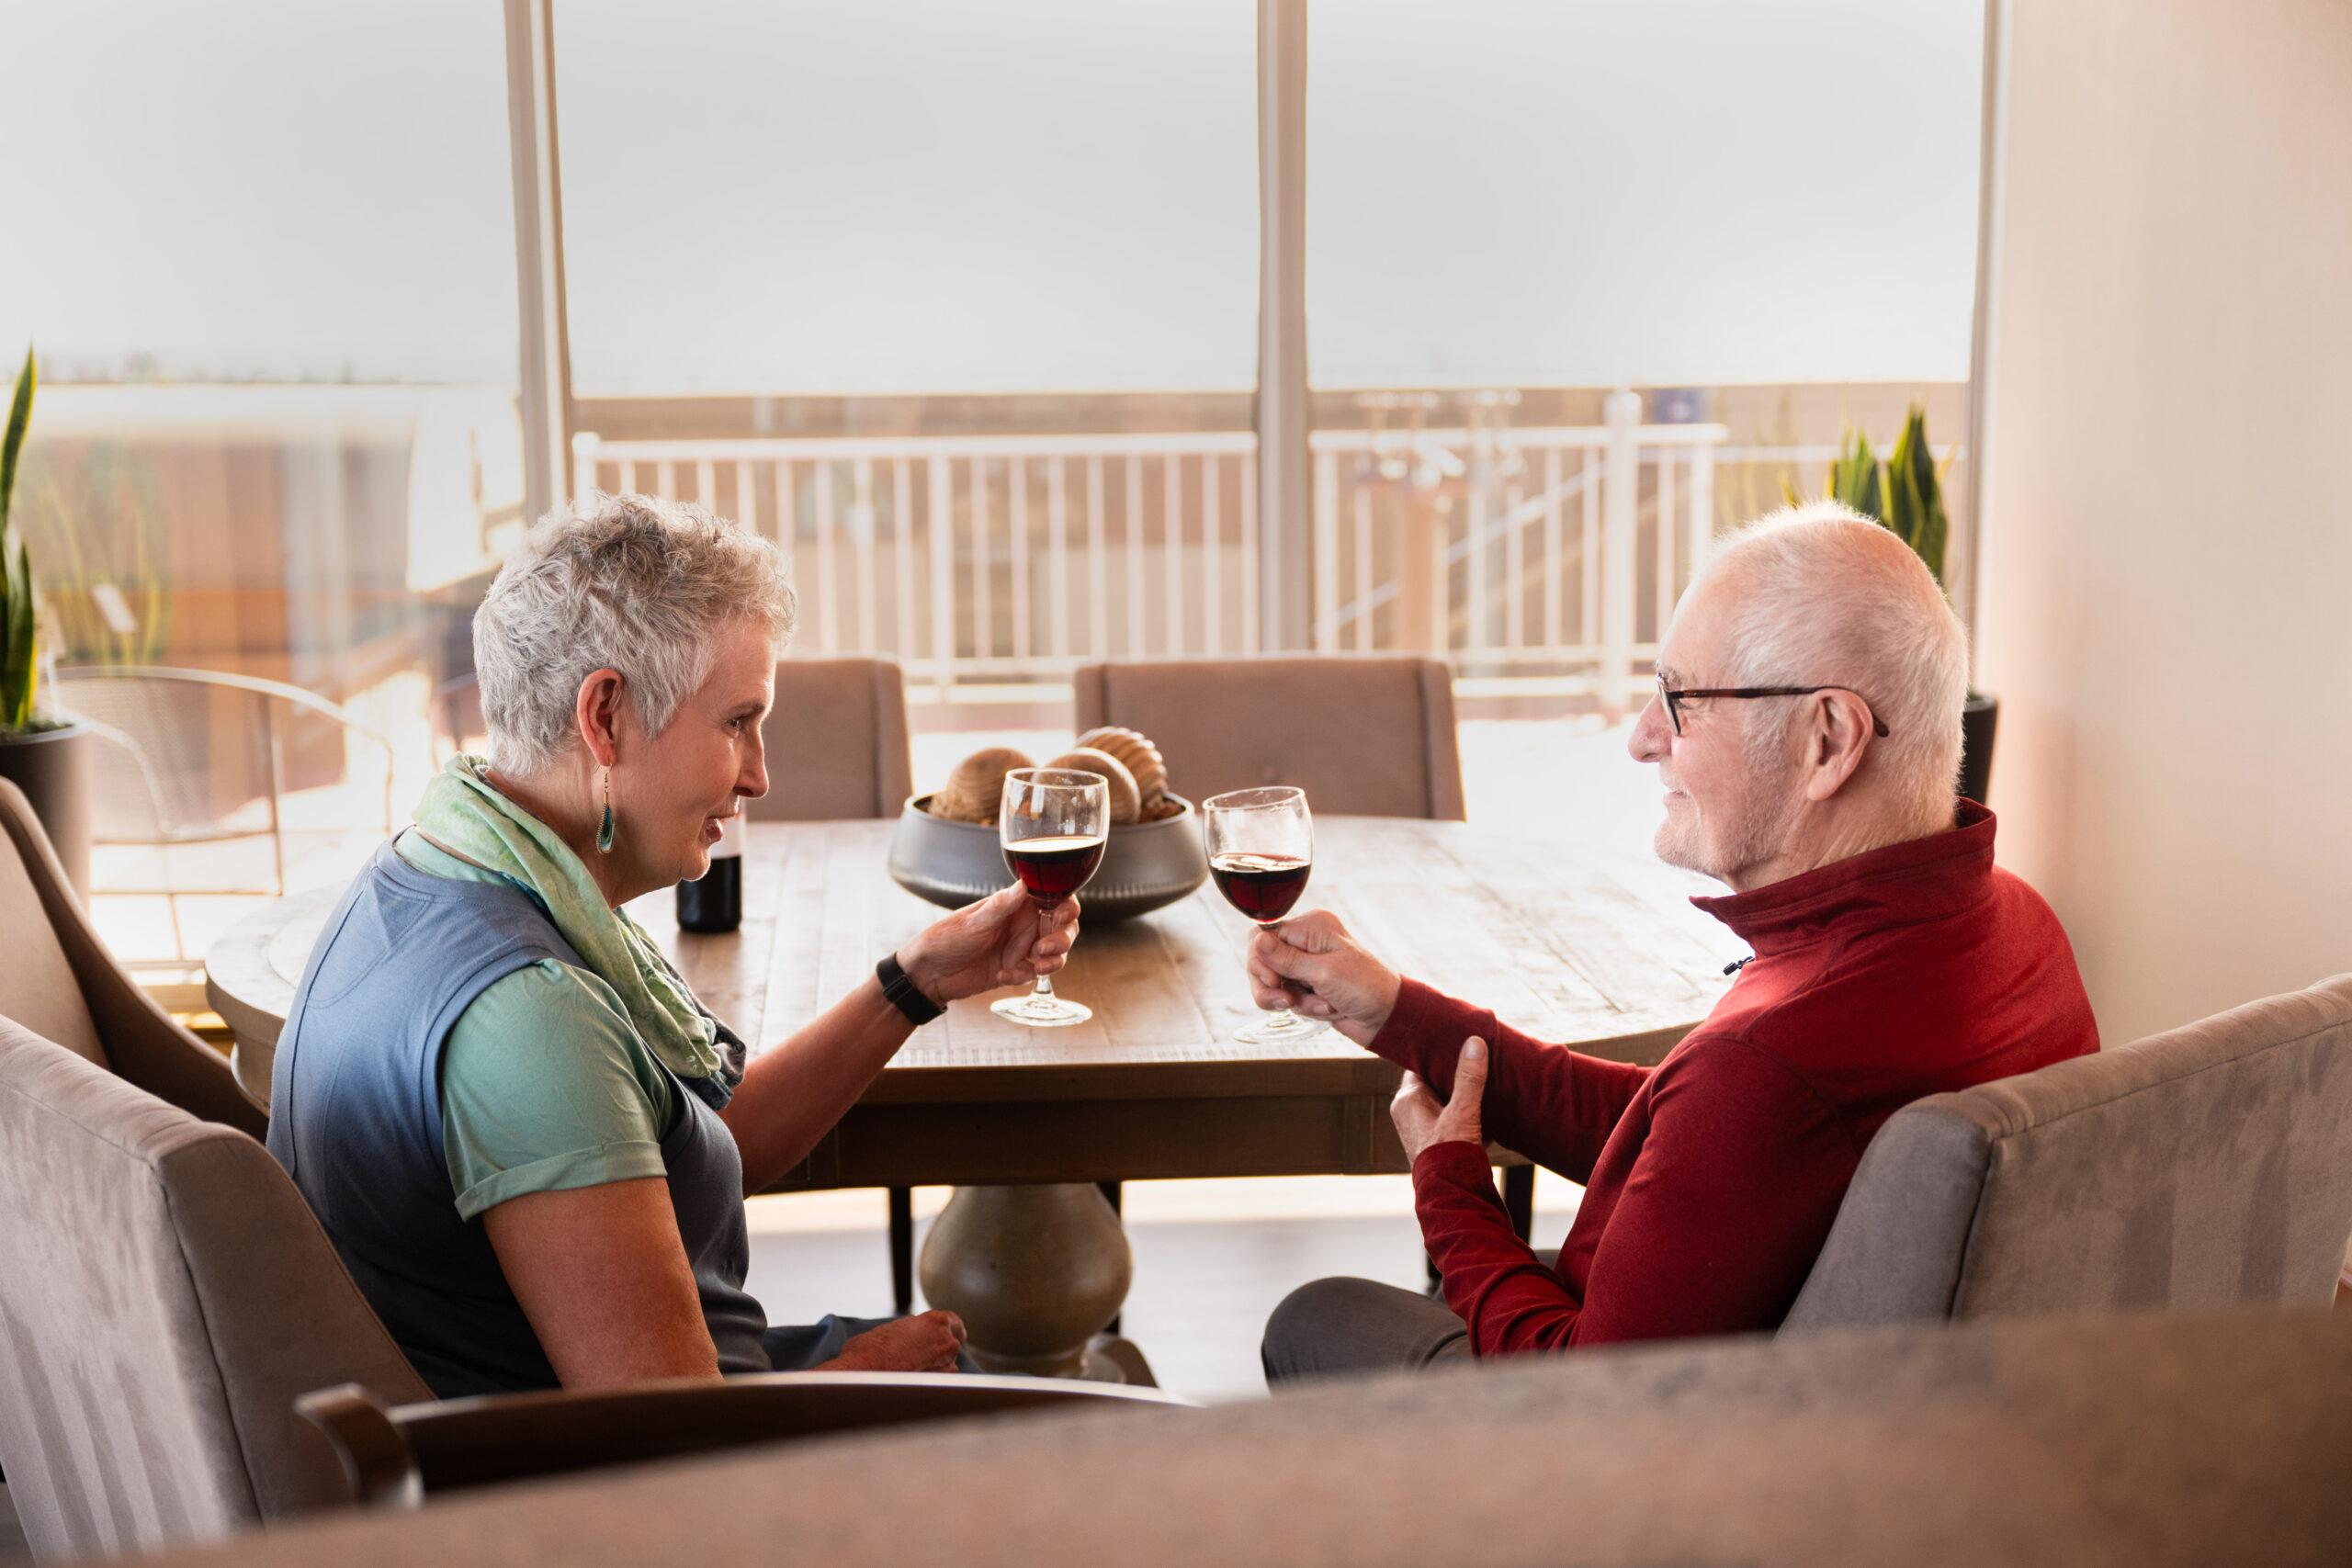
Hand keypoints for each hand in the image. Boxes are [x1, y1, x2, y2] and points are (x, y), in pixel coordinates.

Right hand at [819, 1310, 966, 1372]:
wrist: (865, 1375)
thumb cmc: (870, 1350)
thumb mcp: (892, 1328)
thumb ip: (909, 1330)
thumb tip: (910, 1336)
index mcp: (935, 1321)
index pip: (954, 1322)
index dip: (951, 1329)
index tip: (950, 1334)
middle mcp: (947, 1341)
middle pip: (952, 1344)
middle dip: (942, 1349)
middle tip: (926, 1355)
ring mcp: (947, 1364)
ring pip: (948, 1364)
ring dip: (937, 1367)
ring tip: (915, 1371)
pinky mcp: (941, 1385)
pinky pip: (941, 1382)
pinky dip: (932, 1382)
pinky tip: (916, 1383)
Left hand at [899, 883, 1079, 1003]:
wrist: (928, 974)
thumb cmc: (946, 938)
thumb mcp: (973, 922)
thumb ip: (1001, 906)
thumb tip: (1024, 884)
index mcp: (1016, 905)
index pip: (1054, 899)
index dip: (1066, 906)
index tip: (1061, 916)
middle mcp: (1023, 925)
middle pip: (1063, 927)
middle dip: (1062, 938)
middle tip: (1044, 948)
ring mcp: (1021, 948)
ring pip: (1055, 953)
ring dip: (1053, 961)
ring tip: (1036, 966)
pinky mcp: (1016, 970)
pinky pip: (1034, 975)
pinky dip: (1023, 977)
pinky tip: (1003, 976)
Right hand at [1245, 909, 1402, 1045]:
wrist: (1388, 1018)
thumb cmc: (1366, 988)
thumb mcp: (1325, 972)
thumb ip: (1286, 959)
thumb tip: (1256, 940)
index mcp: (1311, 927)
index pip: (1263, 935)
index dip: (1261, 960)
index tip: (1273, 980)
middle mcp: (1305, 942)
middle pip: (1261, 960)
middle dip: (1273, 986)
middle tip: (1289, 1001)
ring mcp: (1305, 965)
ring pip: (1271, 984)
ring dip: (1295, 1000)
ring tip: (1322, 1005)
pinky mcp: (1306, 986)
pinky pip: (1285, 998)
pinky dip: (1305, 1008)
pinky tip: (1328, 1009)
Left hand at [1390, 1037, 1488, 1163]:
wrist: (1453, 1197)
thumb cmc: (1450, 1155)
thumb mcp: (1463, 1112)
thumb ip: (1469, 1078)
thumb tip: (1474, 1041)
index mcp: (1407, 1100)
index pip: (1419, 1064)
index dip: (1438, 1052)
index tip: (1458, 1039)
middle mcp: (1410, 1113)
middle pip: (1434, 1082)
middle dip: (1456, 1074)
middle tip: (1477, 1058)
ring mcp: (1423, 1129)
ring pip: (1445, 1101)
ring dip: (1464, 1095)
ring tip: (1487, 1080)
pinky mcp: (1438, 1142)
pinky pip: (1453, 1119)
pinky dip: (1468, 1114)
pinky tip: (1490, 1110)